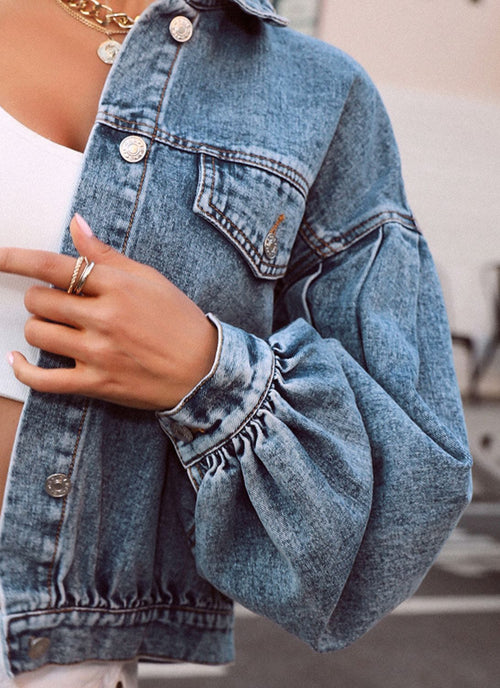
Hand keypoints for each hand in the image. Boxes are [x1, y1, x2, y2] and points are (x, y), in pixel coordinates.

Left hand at [1, 214, 217, 409]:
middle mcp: (105, 318)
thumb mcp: (149, 279)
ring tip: (53, 327)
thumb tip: (76, 223)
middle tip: (55, 302)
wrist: (203, 370)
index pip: (54, 267)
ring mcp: (99, 353)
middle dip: (40, 298)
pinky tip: (17, 360)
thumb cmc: (179, 321)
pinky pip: (45, 380)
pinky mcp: (97, 383)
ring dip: (37, 327)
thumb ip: (107, 254)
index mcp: (118, 287)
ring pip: (38, 334)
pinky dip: (23, 370)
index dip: (17, 259)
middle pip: (41, 301)